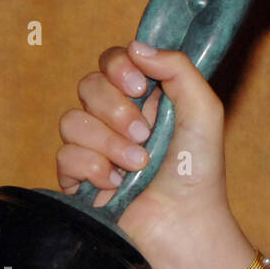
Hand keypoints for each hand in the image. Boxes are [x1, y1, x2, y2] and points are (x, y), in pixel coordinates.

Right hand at [57, 42, 237, 268]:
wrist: (184, 223)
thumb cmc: (198, 170)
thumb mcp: (204, 111)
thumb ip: (179, 70)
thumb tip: (136, 46)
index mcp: (148, 98)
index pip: (113, 61)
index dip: (118, 67)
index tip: (139, 84)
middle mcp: (118, 118)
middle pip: (88, 86)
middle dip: (116, 111)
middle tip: (145, 135)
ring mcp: (96, 147)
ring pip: (72, 121)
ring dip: (109, 144)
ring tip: (138, 165)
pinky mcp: (78, 178)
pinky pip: (65, 155)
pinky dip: (94, 169)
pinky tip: (116, 184)